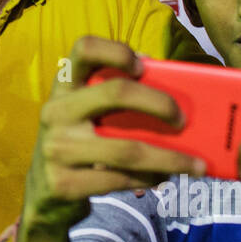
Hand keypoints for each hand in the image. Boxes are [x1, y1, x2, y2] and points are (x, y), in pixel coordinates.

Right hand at [20, 37, 202, 240]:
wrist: (45, 192)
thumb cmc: (78, 142)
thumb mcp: (85, 113)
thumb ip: (113, 96)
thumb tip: (167, 82)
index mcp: (64, 87)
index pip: (83, 49)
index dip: (116, 51)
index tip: (142, 66)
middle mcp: (56, 111)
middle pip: (116, 93)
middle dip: (160, 103)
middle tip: (183, 119)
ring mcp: (57, 148)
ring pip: (127, 149)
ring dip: (170, 158)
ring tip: (195, 165)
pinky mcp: (64, 183)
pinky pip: (120, 179)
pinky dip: (150, 179)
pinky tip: (163, 178)